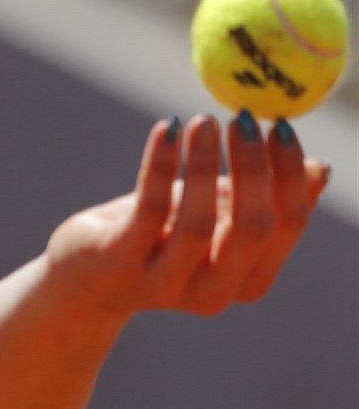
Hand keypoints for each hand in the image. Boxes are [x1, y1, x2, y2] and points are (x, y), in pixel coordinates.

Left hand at [45, 114, 328, 319]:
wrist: (87, 276)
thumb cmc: (160, 237)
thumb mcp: (217, 217)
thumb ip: (262, 199)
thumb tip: (321, 168)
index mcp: (250, 278)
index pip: (287, 225)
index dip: (290, 174)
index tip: (281, 124)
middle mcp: (215, 290)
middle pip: (253, 227)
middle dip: (254, 168)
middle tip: (244, 118)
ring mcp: (166, 283)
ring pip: (199, 222)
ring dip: (204, 163)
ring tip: (203, 119)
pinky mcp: (122, 263)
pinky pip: (149, 208)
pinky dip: (162, 163)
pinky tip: (167, 128)